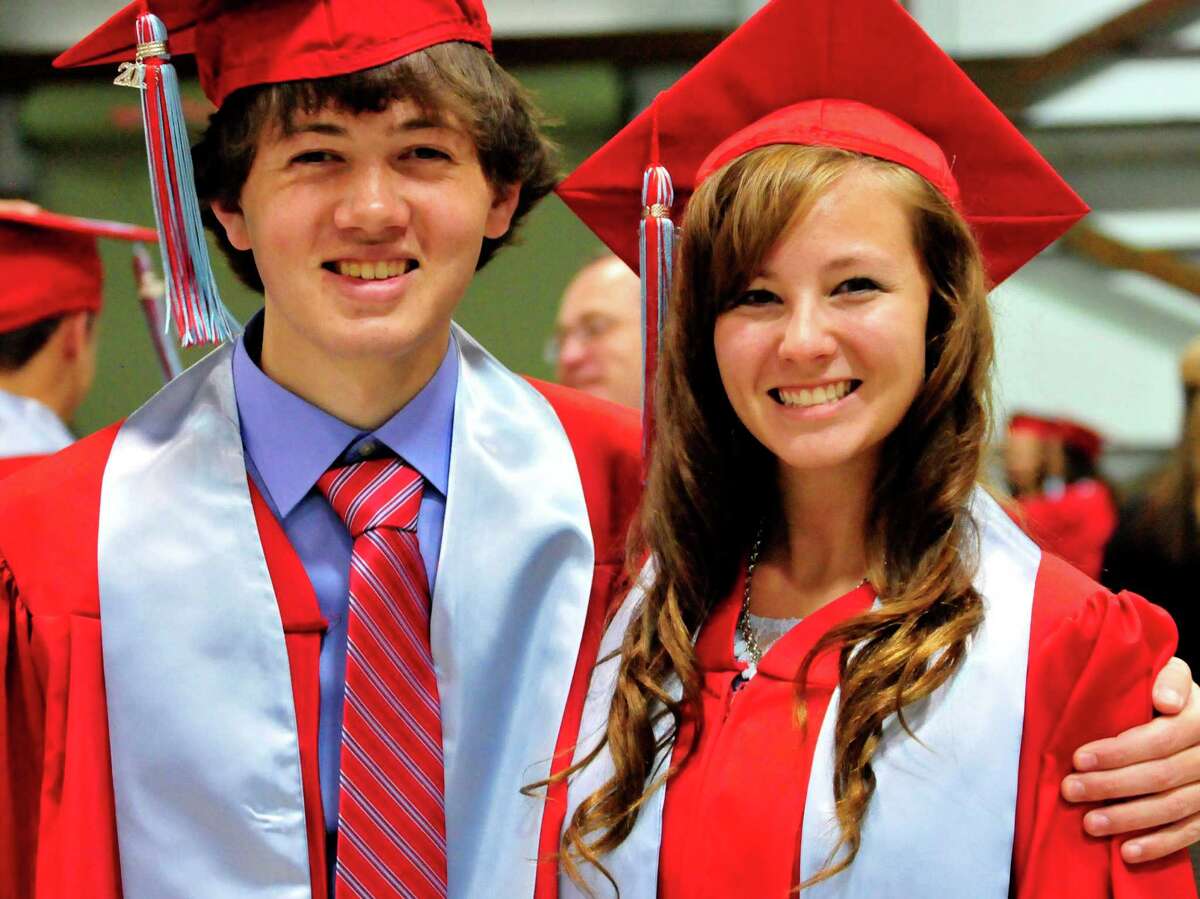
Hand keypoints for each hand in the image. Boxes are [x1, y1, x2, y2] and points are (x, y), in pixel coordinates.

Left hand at [1062, 657, 1199, 861]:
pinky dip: (1159, 844)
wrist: (1199, 720)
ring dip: (1129, 819)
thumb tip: (1165, 700)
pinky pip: (1190, 833)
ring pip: (1173, 807)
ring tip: (1090, 823)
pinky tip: (1127, 852)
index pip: (1159, 739)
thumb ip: (1170, 679)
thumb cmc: (1171, 693)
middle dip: (1111, 785)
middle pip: (1161, 775)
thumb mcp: (1172, 673)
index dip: (1118, 751)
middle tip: (1071, 790)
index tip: (1078, 758)